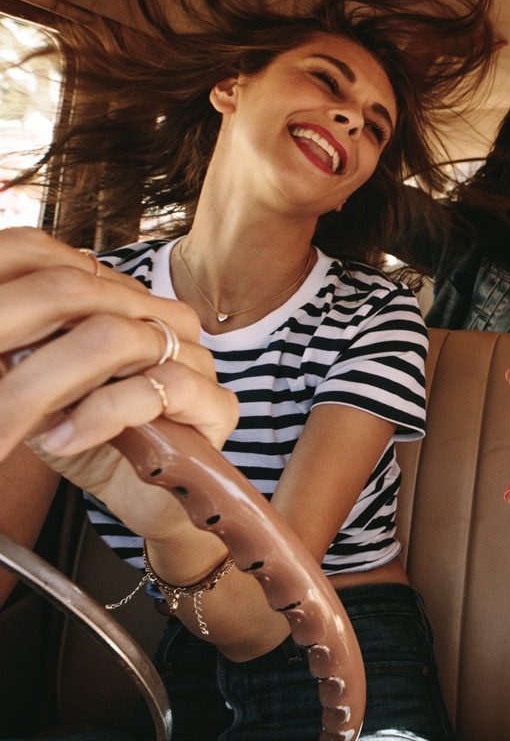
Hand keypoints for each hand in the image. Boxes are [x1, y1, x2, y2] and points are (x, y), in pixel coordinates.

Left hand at [0, 228, 238, 535]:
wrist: (136, 503)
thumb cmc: (90, 446)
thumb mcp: (42, 392)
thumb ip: (34, 357)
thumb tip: (10, 335)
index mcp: (134, 317)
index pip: (93, 279)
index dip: (52, 303)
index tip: (14, 345)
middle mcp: (171, 333)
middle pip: (116, 300)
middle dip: (60, 344)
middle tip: (21, 381)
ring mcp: (198, 366)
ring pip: (143, 338)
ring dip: (83, 379)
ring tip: (45, 417)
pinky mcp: (217, 407)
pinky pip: (167, 385)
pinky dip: (111, 410)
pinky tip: (72, 436)